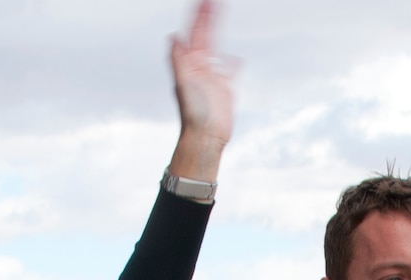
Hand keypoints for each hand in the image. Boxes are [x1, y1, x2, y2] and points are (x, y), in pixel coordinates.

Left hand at [167, 0, 234, 182]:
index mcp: (190, 62)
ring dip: (217, 31)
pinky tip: (236, 59)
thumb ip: (178, 60)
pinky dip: (233, 64)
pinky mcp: (225, 88)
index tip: (205, 0)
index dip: (199, 16)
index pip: (194, 32)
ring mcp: (213, 76)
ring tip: (219, 15)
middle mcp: (201, 66)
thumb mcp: (183, 82)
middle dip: (209, 17)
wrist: (206, 136)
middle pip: (205, 35)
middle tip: (213, 0)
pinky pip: (230, 71)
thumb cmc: (193, 113)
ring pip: (217, 47)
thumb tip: (174, 36)